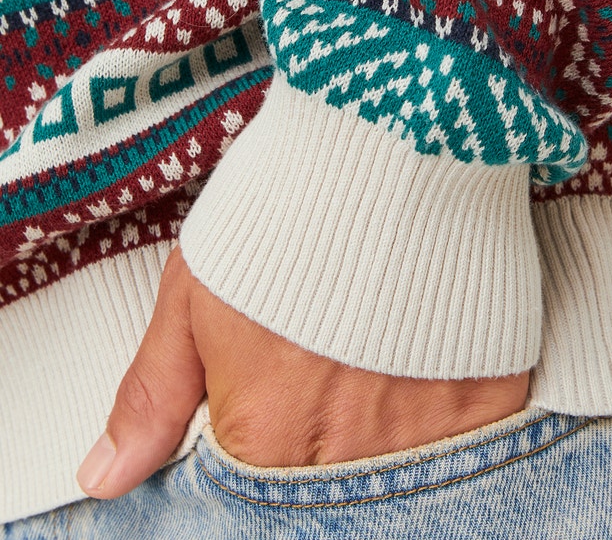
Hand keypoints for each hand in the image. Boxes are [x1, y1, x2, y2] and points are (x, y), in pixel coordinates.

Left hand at [77, 246, 529, 498]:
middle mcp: (351, 454)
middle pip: (326, 482)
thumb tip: (103, 478)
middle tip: (325, 363)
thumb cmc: (285, 209)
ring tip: (368, 351)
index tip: (278, 391)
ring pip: (395, 466)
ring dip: (378, 424)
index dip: (262, 429)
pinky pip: (464, 438)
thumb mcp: (195, 290)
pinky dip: (441, 407)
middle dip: (319, 432)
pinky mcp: (489, 398)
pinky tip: (421, 350)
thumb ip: (154, 396)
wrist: (388, 145)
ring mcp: (430, 432)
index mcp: (268, 435)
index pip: (255, 483)